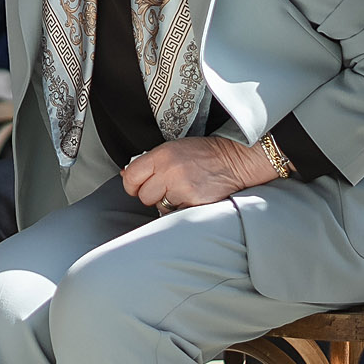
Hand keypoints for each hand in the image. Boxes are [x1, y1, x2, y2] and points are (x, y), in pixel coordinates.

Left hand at [120, 136, 274, 212]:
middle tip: (166, 187)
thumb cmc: (205, 154)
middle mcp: (169, 171)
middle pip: (144, 195)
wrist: (236, 160)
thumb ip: (151, 162)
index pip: (132, 176)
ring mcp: (182, 189)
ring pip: (159, 207)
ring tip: (182, 191)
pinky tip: (191, 198)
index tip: (137, 185)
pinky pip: (175, 214)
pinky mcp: (194, 203)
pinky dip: (180, 210)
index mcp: (162, 155)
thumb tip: (127, 175)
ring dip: (167, 203)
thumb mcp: (174, 148)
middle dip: (152, 194)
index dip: (132, 184)